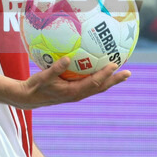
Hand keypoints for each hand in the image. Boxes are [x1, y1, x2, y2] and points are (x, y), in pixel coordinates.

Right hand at [11, 58, 128, 109]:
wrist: (28, 98)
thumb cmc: (35, 87)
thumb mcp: (43, 77)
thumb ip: (55, 69)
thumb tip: (67, 58)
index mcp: (73, 92)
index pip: (94, 83)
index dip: (105, 74)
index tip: (115, 65)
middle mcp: (78, 94)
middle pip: (101, 87)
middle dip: (115, 80)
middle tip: (128, 72)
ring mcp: (76, 94)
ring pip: (97, 87)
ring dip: (109, 80)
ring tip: (120, 72)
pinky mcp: (73, 91)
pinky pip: (90, 85)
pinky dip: (99, 78)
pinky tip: (99, 69)